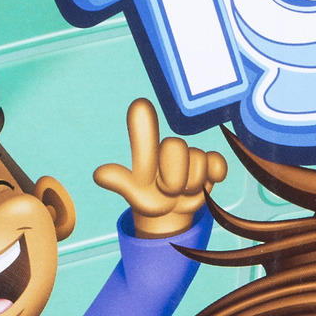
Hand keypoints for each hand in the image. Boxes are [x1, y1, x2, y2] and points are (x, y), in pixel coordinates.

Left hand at [94, 98, 227, 238]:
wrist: (174, 211)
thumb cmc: (151, 200)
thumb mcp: (136, 195)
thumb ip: (122, 182)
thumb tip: (99, 174)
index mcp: (149, 154)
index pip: (145, 137)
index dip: (143, 123)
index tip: (140, 104)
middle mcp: (169, 150)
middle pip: (176, 148)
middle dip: (174, 178)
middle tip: (169, 191)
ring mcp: (191, 156)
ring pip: (198, 161)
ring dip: (192, 184)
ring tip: (183, 192)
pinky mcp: (210, 164)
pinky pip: (217, 162)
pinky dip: (214, 174)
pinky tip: (206, 183)